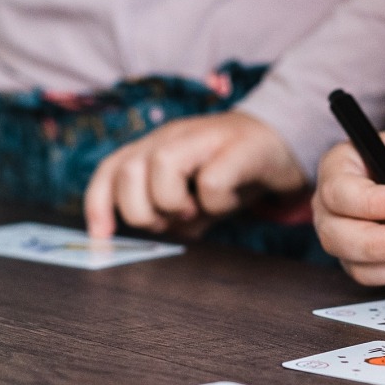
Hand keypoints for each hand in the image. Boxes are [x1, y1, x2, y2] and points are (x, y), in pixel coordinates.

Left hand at [83, 111, 305, 237]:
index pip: (110, 170)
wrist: (285, 142)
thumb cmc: (231, 173)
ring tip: (197, 210)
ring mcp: (204, 137)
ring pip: (161, 166)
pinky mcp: (239, 147)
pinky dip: (216, 203)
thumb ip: (166, 215)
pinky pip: (211, 181)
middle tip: (172, 221)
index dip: (99, 205)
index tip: (103, 239)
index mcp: (155, 148)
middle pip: (128, 170)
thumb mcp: (191, 197)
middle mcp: (172, 137)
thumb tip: (141, 246)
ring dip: (173, 202)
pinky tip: (230, 200)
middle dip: (142, 211)